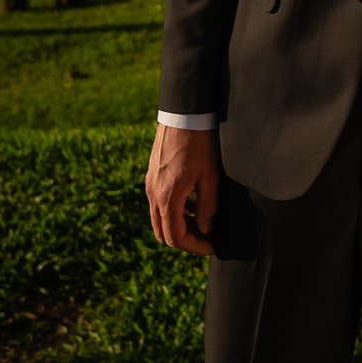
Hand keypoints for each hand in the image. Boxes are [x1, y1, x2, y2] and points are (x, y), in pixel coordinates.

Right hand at [145, 125, 219, 255]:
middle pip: (163, 233)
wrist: (183, 115)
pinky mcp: (151, 177)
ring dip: (178, 226)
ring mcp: (150, 185)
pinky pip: (158, 204)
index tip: (211, 247)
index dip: (194, 247)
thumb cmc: (200, 144)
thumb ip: (207, 207)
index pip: (176, 237)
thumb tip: (205, 230)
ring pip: (159, 220)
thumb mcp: (211, 176)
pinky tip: (192, 203)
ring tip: (201, 221)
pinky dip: (173, 211)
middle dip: (184, 240)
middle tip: (205, 237)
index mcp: (168, 197)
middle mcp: (154, 194)